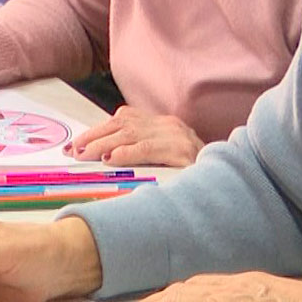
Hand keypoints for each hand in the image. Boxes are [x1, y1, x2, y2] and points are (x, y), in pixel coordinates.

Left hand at [68, 106, 202, 165]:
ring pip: (130, 134)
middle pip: (122, 124)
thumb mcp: (164, 160)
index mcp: (162, 124)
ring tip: (84, 155)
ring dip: (103, 144)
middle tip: (74, 151)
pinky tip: (110, 160)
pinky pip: (148, 148)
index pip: (123, 120)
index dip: (97, 130)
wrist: (228, 181)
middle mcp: (169, 125)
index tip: (76, 144)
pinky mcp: (183, 151)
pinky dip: (126, 153)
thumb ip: (139, 153)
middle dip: (94, 137)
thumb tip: (103, 160)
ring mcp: (177, 136)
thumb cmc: (191, 176)